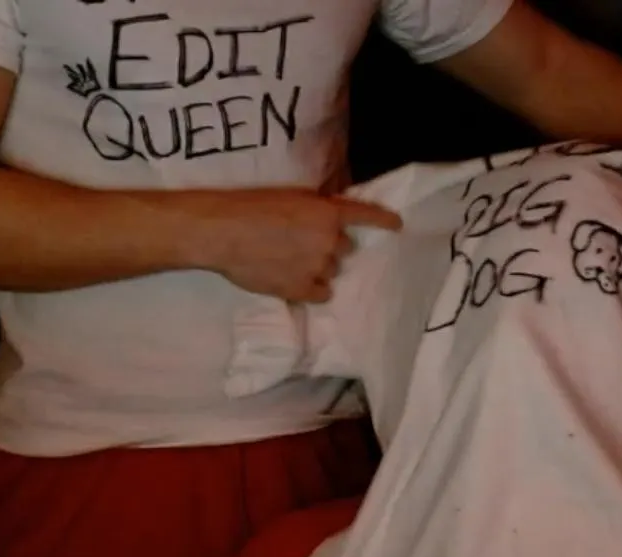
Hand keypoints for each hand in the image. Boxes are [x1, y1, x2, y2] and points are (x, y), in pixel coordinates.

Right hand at [200, 190, 402, 302]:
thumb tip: (326, 220)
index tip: (398, 225)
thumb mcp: (290, 197)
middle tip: (301, 244)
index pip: (366, 215)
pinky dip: (312, 289)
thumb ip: (314, 210)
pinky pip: (321, 294)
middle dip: (328, 246)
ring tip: (290, 263)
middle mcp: (330, 240)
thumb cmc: (250, 207)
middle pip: (344, 248)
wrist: (223, 232)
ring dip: (318, 268)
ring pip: (331, 271)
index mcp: (328, 212)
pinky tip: (293, 282)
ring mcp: (318, 267)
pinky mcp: (302, 289)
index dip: (383, 221)